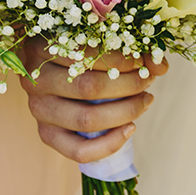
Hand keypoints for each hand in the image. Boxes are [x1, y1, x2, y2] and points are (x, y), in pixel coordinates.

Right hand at [19, 40, 168, 164]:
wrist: (57, 76)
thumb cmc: (82, 55)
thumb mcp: (100, 43)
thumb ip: (131, 50)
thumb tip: (160, 65)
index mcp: (41, 47)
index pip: (87, 53)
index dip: (124, 58)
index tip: (145, 58)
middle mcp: (35, 80)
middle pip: (89, 87)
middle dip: (129, 84)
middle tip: (148, 79)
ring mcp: (38, 110)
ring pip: (87, 119)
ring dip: (126, 111)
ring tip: (145, 100)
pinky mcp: (46, 134)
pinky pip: (79, 150)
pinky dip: (110, 144)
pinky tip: (131, 128)